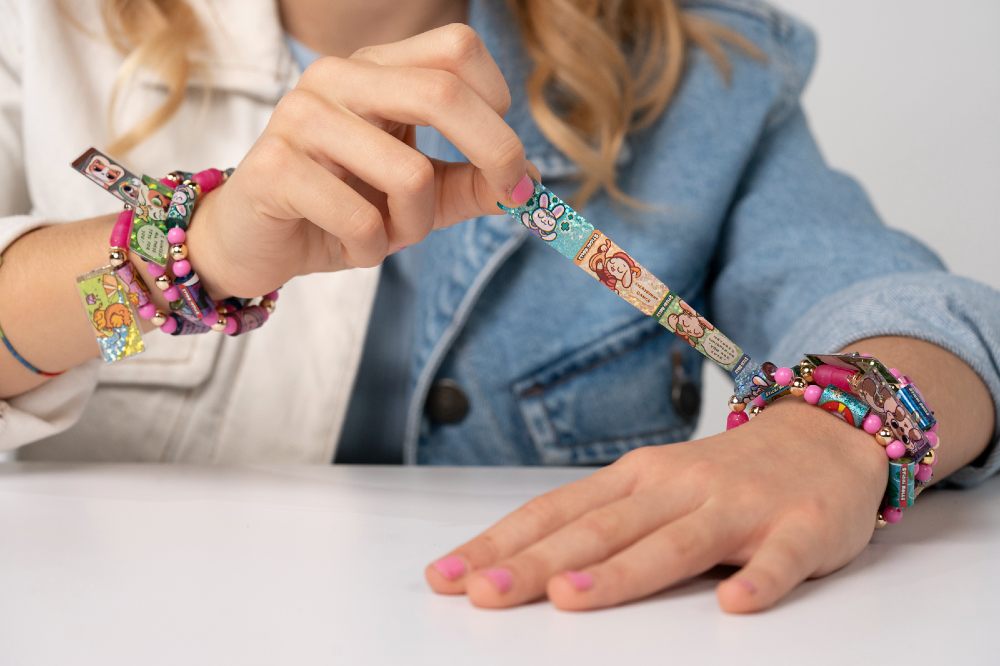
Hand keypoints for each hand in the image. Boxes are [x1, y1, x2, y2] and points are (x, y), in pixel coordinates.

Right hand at [188, 24, 533, 297]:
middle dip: (496, 151)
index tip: (509, 162)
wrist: (254, 242)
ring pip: (408, 172)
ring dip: (416, 225)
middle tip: (513, 197)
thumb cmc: (340, 209)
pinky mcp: (274, 167)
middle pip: (442, 91)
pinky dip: (371, 248)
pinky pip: (361, 218)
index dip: (498, 105)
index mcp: (375, 70)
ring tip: (386, 235)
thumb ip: (471, 184)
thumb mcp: (420, 197)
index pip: (457, 50)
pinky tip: (349, 246)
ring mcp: (301, 117)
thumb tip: (529, 183)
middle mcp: (337, 78)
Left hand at [425, 400, 887, 611]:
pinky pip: (780, 559)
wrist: (824, 433)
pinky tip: (735, 605)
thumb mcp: (656, 486)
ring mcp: (739, 506)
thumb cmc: (724, 475)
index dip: (500, 544)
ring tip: (572, 599)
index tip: (447, 576)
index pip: (556, 512)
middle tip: (484, 593)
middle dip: (538, 564)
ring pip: (675, 542)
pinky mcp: (799, 527)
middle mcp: (677, 487)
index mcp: (637, 478)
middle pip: (600, 529)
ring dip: (621, 571)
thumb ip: (602, 522)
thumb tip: (519, 562)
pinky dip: (759, 580)